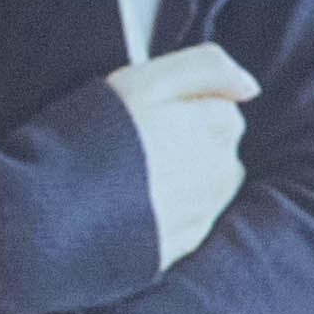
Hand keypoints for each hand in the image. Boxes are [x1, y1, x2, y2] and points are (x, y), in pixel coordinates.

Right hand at [104, 45, 256, 267]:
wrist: (62, 217)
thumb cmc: (98, 138)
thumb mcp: (149, 80)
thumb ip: (208, 67)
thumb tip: (251, 86)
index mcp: (220, 126)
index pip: (220, 103)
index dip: (179, 104)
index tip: (146, 112)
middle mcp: (223, 172)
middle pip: (216, 145)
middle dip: (186, 141)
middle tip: (134, 144)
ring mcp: (206, 212)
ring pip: (204, 183)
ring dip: (179, 177)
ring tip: (131, 175)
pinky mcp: (184, 246)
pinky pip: (185, 219)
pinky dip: (167, 210)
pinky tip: (132, 204)